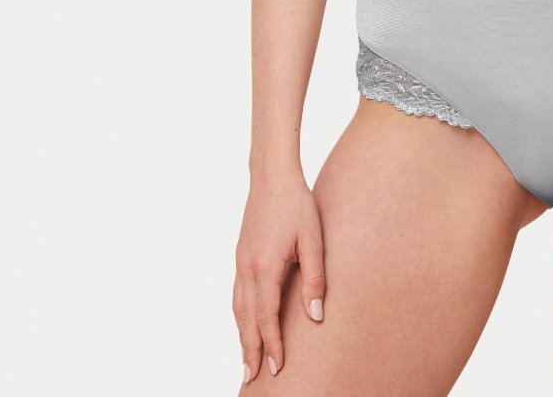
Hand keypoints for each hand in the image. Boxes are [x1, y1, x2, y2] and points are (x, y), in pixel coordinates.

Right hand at [233, 170, 325, 382]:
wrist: (272, 176)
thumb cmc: (297, 204)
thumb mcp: (313, 239)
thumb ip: (315, 278)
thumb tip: (316, 315)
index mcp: (265, 267)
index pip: (267, 317)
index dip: (272, 344)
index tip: (277, 367)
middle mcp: (247, 268)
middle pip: (247, 319)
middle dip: (250, 349)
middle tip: (252, 376)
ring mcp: (240, 261)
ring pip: (238, 308)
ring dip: (242, 335)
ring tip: (246, 357)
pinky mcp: (240, 254)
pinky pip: (236, 293)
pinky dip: (239, 314)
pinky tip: (245, 321)